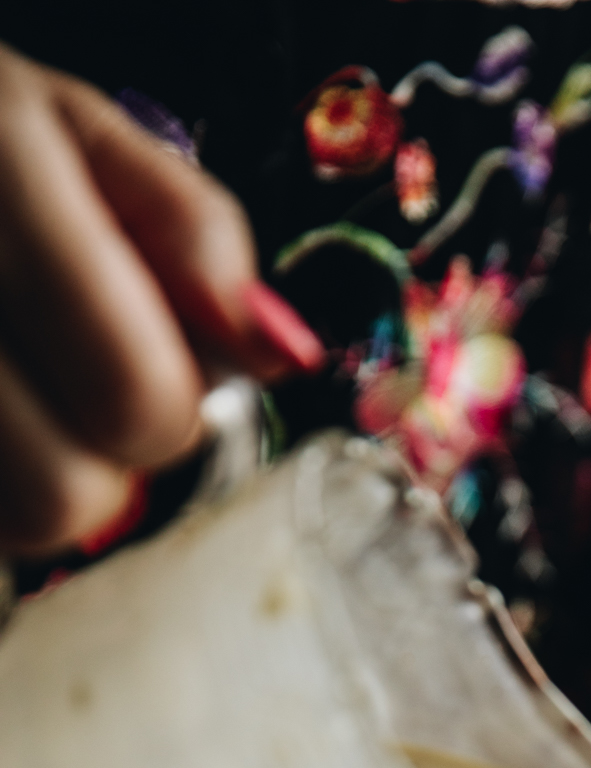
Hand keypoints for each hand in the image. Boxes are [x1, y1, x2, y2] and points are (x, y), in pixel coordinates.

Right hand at [0, 46, 321, 553]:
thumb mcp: (78, 132)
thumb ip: (192, 232)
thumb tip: (274, 349)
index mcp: (0, 179)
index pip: (137, 395)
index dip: (171, 408)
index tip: (160, 373)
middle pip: (66, 494)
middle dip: (103, 463)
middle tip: (84, 398)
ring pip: (12, 524)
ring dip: (40, 481)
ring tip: (30, 403)